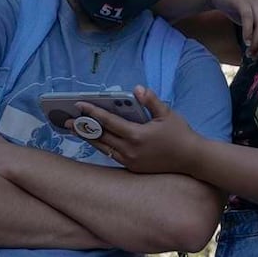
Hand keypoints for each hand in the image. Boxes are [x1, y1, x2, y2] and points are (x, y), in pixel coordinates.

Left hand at [72, 86, 205, 175]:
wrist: (191, 159)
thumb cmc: (180, 133)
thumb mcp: (167, 113)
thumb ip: (151, 101)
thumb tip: (137, 88)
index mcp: (137, 135)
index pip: (109, 122)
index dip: (93, 112)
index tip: (79, 105)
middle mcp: (130, 150)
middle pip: (100, 137)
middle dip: (83, 127)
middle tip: (66, 120)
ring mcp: (130, 161)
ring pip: (103, 148)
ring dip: (89, 138)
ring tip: (76, 130)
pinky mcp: (132, 167)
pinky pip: (112, 155)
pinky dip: (102, 146)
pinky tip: (95, 140)